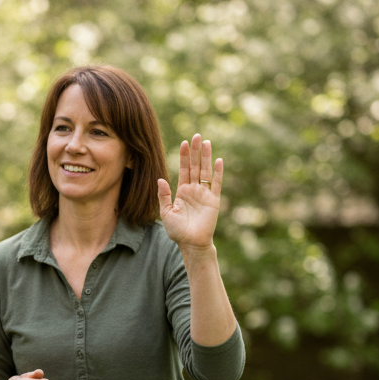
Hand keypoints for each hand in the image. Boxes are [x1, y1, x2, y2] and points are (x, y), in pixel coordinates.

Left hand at [158, 134, 223, 254]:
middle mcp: (194, 190)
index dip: (185, 156)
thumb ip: (163, 196)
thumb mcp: (166, 212)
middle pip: (195, 166)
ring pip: (205, 171)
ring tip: (206, 142)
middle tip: (196, 136)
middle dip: (195, 152)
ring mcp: (204, 194)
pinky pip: (216, 184)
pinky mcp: (214, 200)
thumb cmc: (177, 231)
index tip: (184, 143)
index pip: (184, 170)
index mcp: (182, 192)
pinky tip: (218, 160)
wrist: (191, 244)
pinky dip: (217, 172)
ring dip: (206, 157)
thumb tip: (160, 179)